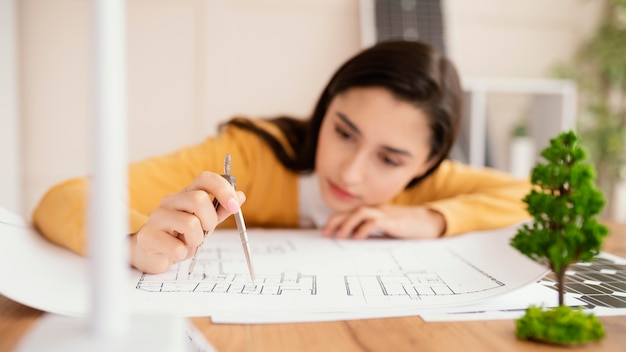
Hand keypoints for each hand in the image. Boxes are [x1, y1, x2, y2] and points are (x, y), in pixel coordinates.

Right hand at [129, 171, 245, 273]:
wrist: (152, 255)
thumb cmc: (180, 236)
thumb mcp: (204, 223)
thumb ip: (220, 210)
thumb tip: (239, 196)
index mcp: (186, 194)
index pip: (205, 178)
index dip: (223, 189)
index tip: (234, 206)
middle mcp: (170, 201)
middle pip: (199, 200)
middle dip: (210, 221)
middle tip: (204, 232)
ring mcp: (157, 217)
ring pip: (190, 224)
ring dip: (196, 240)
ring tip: (187, 243)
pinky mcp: (147, 236)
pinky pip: (176, 247)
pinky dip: (182, 254)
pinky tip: (175, 252)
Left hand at [322, 205, 445, 239]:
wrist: (426, 222)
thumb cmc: (404, 227)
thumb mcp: (383, 229)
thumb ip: (369, 231)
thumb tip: (352, 241)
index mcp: (371, 211)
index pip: (348, 213)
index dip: (334, 221)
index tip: (325, 232)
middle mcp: (374, 209)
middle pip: (349, 211)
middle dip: (335, 222)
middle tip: (326, 235)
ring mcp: (383, 213)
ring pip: (359, 213)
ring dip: (347, 224)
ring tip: (340, 236)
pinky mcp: (392, 220)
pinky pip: (374, 221)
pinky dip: (364, 228)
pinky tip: (358, 238)